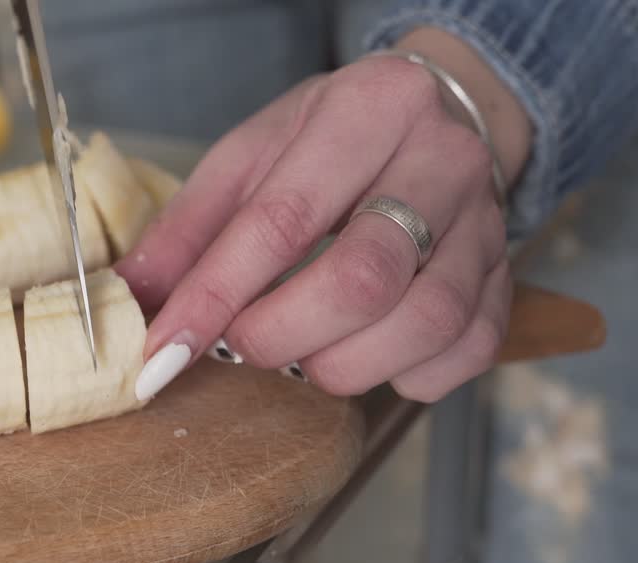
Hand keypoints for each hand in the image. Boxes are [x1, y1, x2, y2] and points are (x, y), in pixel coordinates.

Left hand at [117, 34, 530, 403]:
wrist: (438, 121)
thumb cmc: (331, 143)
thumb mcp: (250, 157)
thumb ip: (188, 228)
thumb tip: (132, 298)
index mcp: (367, 111)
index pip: (280, 220)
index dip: (214, 296)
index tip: (164, 350)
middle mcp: (440, 161)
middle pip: (361, 279)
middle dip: (281, 335)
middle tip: (246, 345)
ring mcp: (485, 224)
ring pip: (422, 324)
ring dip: (342, 366)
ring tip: (305, 354)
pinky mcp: (506, 279)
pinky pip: (465, 352)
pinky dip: (406, 376)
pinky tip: (371, 354)